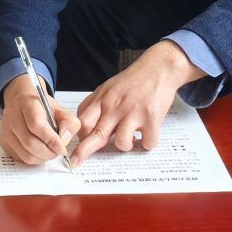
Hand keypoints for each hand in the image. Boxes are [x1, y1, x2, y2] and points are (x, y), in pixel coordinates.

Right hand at [0, 72, 80, 165]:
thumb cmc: (41, 106)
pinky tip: (40, 152)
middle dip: (48, 152)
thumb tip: (63, 140)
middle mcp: (12, 116)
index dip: (51, 139)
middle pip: (30, 142)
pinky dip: (34, 160)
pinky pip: (21, 158)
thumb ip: (68, 123)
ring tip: (50, 151)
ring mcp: (6, 131)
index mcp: (27, 103)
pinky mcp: (4, 142)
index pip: (36, 124)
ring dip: (42, 158)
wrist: (21, 100)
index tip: (62, 148)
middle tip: (58, 151)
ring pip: (25, 154)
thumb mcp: (60, 109)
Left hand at [71, 41, 201, 163]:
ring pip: (122, 143)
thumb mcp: (108, 88)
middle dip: (84, 152)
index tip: (74, 148)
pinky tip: (146, 134)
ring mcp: (134, 112)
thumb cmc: (132, 81)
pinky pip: (147, 143)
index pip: (83, 121)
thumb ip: (95, 106)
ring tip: (131, 137)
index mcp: (103, 99)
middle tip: (76, 163)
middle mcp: (116, 106)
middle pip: (96, 134)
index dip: (77, 138)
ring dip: (125, 146)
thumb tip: (81, 128)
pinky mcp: (152, 117)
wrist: (158, 68)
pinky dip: (147, 144)